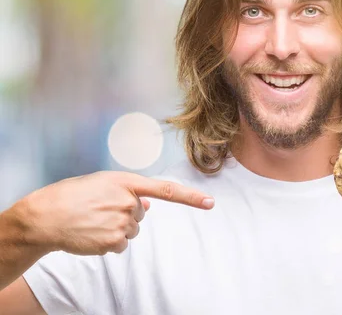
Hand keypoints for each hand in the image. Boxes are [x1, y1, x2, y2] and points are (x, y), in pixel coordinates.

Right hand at [20, 171, 213, 255]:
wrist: (46, 216)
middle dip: (124, 213)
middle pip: (141, 214)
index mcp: (127, 182)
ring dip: (117, 228)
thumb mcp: (103, 184)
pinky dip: (110, 242)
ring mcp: (121, 222)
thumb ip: (128, 191)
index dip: (190, 197)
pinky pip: (122, 244)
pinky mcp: (114, 241)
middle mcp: (128, 201)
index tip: (210, 202)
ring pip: (132, 230)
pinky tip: (92, 234)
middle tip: (99, 210)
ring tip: (94, 221)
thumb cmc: (73, 195)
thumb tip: (149, 205)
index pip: (166, 190)